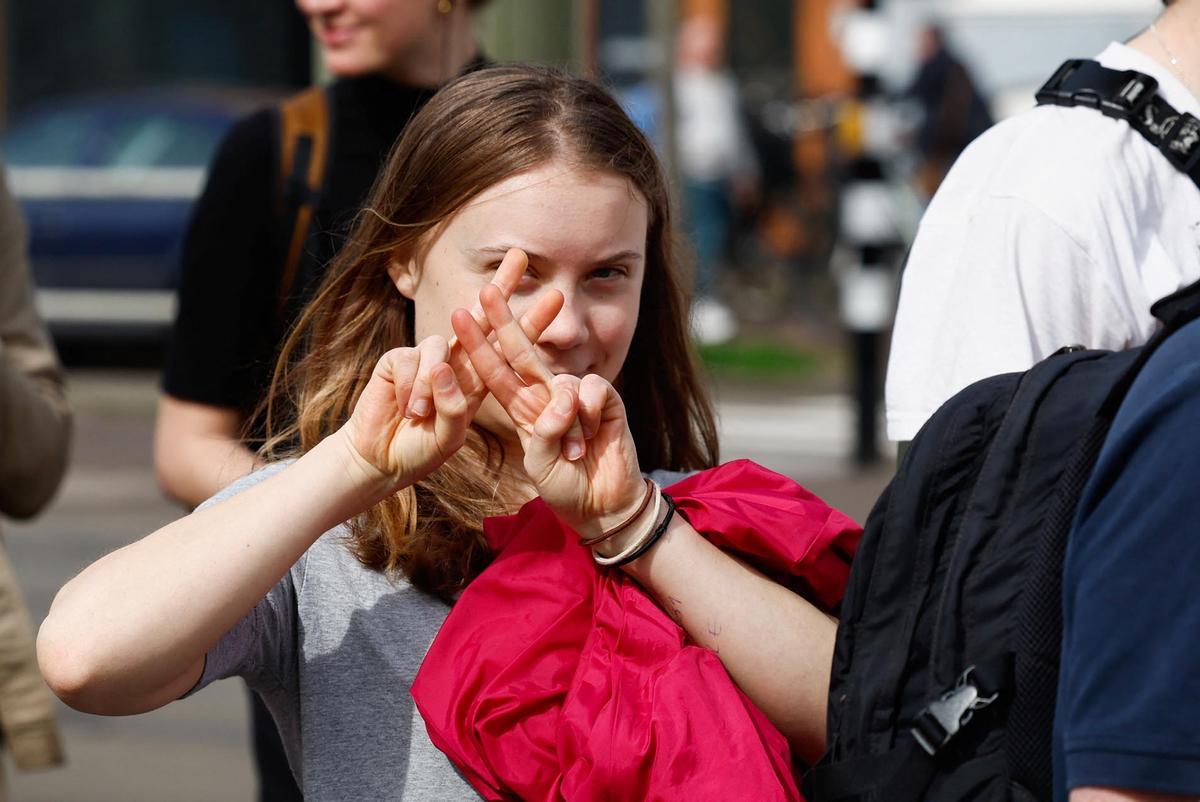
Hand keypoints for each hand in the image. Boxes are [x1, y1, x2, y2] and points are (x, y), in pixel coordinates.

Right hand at [339, 249, 563, 492]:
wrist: (380, 460)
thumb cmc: (419, 450)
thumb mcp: (449, 436)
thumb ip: (456, 407)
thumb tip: (444, 365)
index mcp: (478, 381)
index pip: (509, 348)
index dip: (532, 322)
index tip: (556, 296)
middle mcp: (455, 362)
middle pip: (480, 317)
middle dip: (502, 286)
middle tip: (521, 255)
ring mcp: (426, 357)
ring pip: (439, 347)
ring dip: (430, 384)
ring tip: (420, 413)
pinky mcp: (396, 358)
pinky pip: (409, 361)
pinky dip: (410, 387)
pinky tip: (405, 408)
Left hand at [451, 283, 645, 539]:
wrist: (603, 505)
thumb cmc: (565, 485)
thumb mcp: (539, 463)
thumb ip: (543, 431)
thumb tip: (562, 399)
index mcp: (522, 409)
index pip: (495, 371)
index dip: (478, 343)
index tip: (460, 315)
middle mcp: (546, 396)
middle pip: (523, 351)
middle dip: (505, 320)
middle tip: (487, 290)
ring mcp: (576, 396)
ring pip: (562, 379)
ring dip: (564, 415)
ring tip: (574, 448)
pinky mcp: (607, 401)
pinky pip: (593, 389)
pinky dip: (590, 412)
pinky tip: (594, 434)